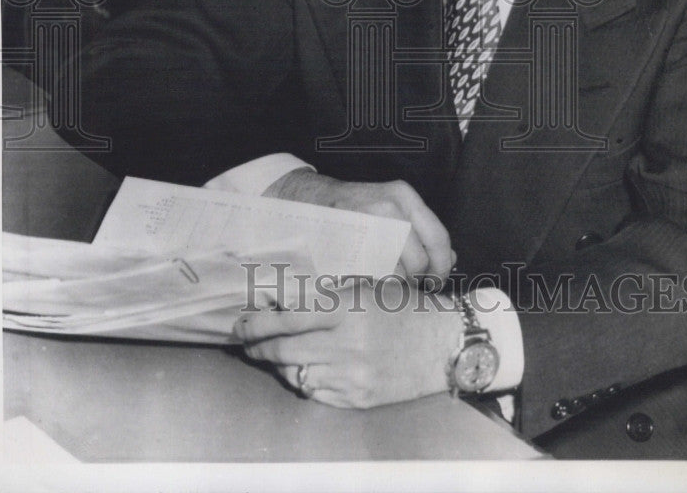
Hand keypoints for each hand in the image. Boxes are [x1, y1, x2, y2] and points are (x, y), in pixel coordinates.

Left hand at [234, 278, 460, 407]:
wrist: (444, 343)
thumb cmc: (404, 309)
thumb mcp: (366, 287)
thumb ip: (326, 291)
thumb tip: (282, 296)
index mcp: (346, 309)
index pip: (286, 318)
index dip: (257, 322)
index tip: (242, 322)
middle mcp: (346, 345)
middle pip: (282, 350)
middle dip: (257, 345)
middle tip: (246, 340)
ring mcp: (351, 376)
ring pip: (293, 374)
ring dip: (276, 364)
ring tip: (270, 353)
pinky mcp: (357, 399)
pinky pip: (315, 392)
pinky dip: (301, 380)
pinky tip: (301, 369)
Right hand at [264, 168, 454, 284]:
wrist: (310, 200)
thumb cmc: (356, 208)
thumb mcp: (394, 208)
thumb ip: (423, 231)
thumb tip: (451, 259)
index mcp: (404, 196)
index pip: (439, 238)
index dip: (442, 266)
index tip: (436, 280)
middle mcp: (388, 207)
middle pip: (419, 261)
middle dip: (415, 277)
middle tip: (405, 277)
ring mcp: (365, 226)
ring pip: (397, 273)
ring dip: (392, 280)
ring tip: (379, 269)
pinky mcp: (346, 245)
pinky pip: (371, 277)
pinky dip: (372, 280)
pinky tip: (365, 270)